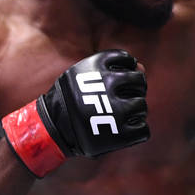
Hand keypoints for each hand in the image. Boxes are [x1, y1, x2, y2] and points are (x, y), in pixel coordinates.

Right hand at [2, 50, 148, 176]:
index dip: (125, 70)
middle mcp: (108, 84)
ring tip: (120, 116)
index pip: (128, 60)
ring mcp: (115, 110)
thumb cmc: (72, 100)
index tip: (114, 81)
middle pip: (139, 82)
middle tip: (120, 99)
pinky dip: (137, 130)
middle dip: (134, 89)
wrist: (51, 129)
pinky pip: (143, 129)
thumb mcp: (86, 77)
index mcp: (96, 65)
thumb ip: (115, 70)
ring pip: (142, 106)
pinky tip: (124, 130)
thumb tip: (141, 67)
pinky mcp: (118, 134)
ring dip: (135, 111)